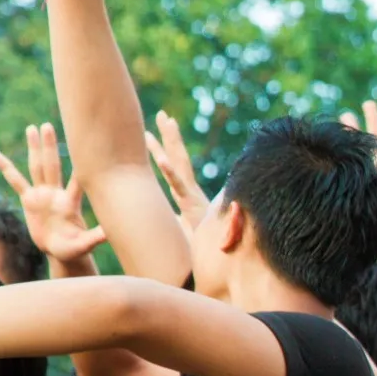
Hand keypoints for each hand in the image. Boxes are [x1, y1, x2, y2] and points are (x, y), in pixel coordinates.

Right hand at [0, 123, 105, 266]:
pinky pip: (15, 180)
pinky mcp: (30, 200)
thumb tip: (111, 232)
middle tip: (48, 125)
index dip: (78, 165)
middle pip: (52, 165)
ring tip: (33, 128)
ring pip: (37, 167)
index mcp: (70, 202)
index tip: (82, 145)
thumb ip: (96, 237)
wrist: (63, 252)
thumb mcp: (86, 244)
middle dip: (50, 147)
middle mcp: (57, 194)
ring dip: (35, 149)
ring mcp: (43, 194)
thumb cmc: (77, 248)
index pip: (76, 180)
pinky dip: (6, 167)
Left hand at [144, 111, 209, 243]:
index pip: (175, 166)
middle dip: (170, 135)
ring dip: (171, 142)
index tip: (160, 129)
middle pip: (178, 157)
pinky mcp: (191, 204)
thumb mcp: (186, 231)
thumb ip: (178, 221)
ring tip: (164, 122)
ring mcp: (190, 195)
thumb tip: (169, 216)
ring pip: (179, 164)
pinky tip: (160, 159)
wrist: (216, 261)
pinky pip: (179, 185)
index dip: (166, 148)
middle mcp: (190, 191)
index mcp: (187, 194)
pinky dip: (169, 172)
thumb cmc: (202, 248)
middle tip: (163, 114)